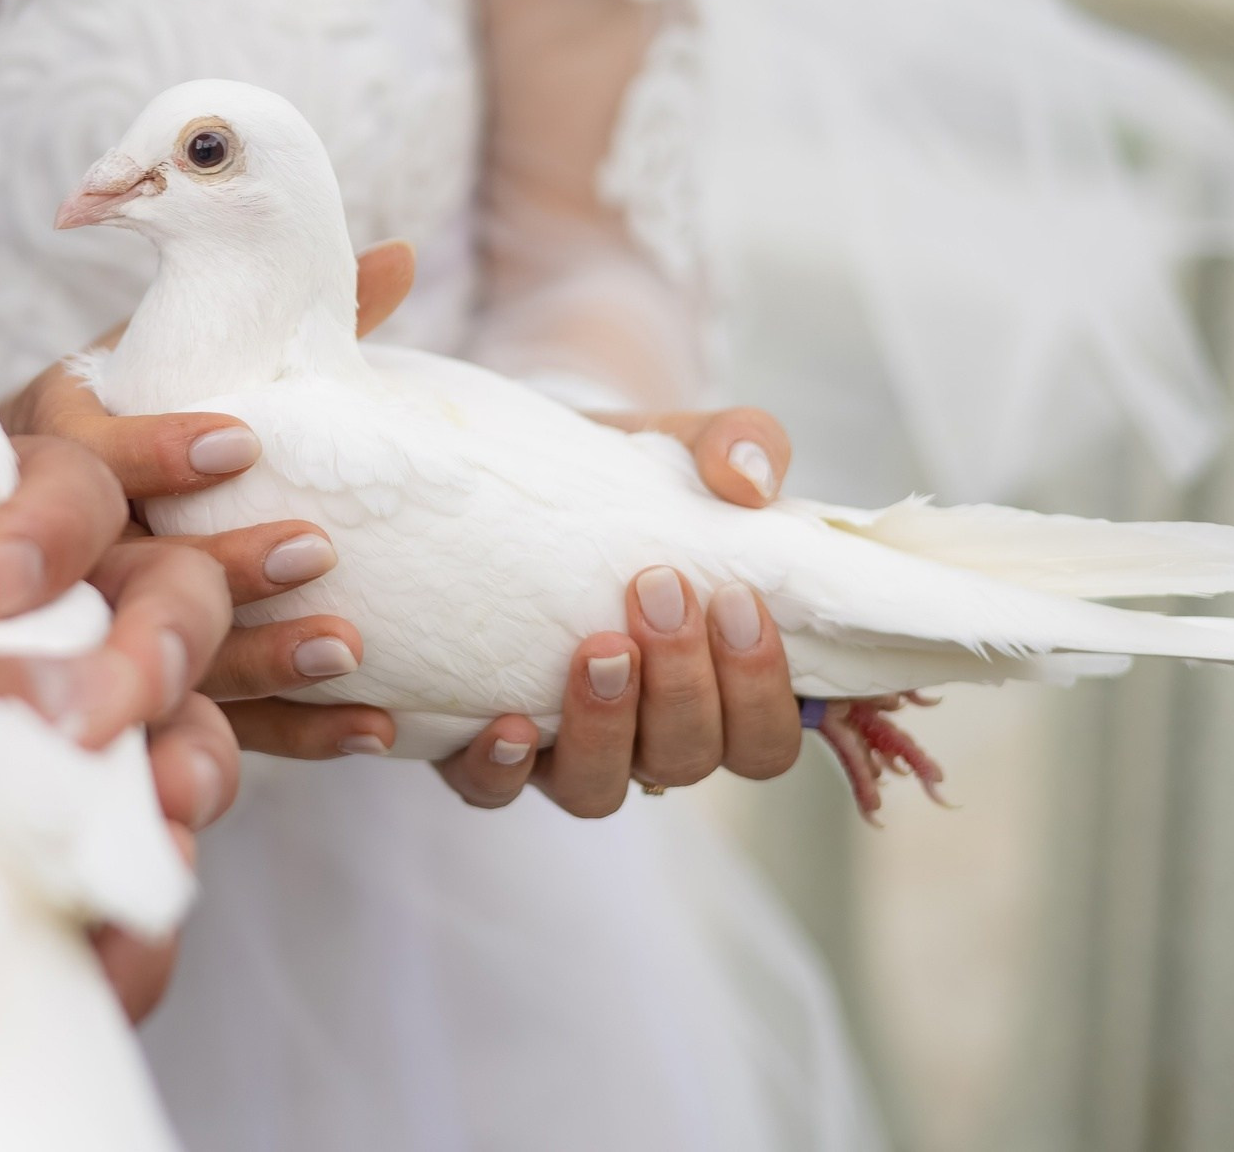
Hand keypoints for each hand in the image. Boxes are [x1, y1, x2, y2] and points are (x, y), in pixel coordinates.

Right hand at [0, 243, 419, 743]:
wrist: (22, 526)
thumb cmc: (124, 415)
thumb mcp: (177, 354)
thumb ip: (277, 323)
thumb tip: (399, 259)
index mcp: (54, 439)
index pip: (85, 453)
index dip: (153, 451)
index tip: (238, 442)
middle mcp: (55, 547)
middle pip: (118, 570)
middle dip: (214, 566)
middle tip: (313, 547)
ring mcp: (81, 634)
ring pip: (158, 662)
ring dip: (258, 659)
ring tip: (350, 647)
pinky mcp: (130, 704)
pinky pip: (208, 730)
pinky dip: (295, 734)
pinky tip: (373, 729)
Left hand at [9, 243, 808, 806]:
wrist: (513, 457)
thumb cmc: (621, 470)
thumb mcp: (681, 442)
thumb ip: (738, 445)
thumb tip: (750, 481)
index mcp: (711, 681)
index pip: (762, 740)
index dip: (762, 691)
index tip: (735, 599)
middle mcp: (642, 730)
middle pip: (686, 763)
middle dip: (681, 686)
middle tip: (656, 590)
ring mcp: (558, 742)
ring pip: (598, 790)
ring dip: (605, 727)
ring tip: (593, 647)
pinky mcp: (470, 733)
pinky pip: (490, 788)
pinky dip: (501, 767)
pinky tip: (501, 721)